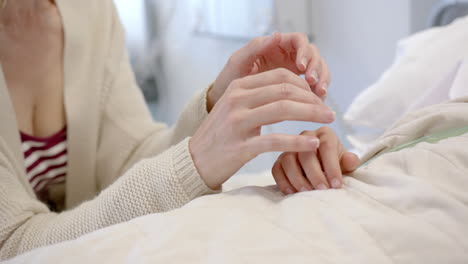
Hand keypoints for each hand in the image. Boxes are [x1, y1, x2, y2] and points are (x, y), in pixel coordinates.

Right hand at [190, 68, 334, 189]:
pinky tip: (313, 144)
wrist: (194, 160)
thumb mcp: (234, 107)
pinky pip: (276, 141)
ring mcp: (237, 122)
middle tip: (329, 111)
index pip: (280, 77)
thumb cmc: (221, 135)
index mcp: (238, 87)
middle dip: (313, 99)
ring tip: (328, 122)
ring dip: (311, 114)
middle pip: (285, 91)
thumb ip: (257, 96)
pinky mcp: (240, 146)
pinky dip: (298, 142)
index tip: (319, 98)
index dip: (304, 86)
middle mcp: (237, 99)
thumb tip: (290, 91)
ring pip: (283, 110)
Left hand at [207, 32, 329, 110]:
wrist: (226, 104)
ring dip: (322, 80)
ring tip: (320, 94)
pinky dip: (318, 93)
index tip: (301, 67)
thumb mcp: (237, 63)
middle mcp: (287, 57)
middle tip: (313, 82)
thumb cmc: (228, 80)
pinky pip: (313, 87)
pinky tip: (317, 102)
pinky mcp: (296, 88)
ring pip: (317, 70)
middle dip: (317, 67)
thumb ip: (254, 48)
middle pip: (313, 55)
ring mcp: (293, 72)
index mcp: (275, 46)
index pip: (298, 41)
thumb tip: (277, 34)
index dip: (304, 52)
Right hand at [272, 127, 359, 194]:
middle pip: (306, 154)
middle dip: (315, 174)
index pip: (327, 147)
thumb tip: (351, 160)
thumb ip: (349, 162)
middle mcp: (305, 137)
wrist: (323, 170)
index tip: (337, 185)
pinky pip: (277, 170)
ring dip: (298, 178)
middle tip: (323, 190)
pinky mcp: (279, 161)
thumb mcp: (346, 163)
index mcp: (325, 134)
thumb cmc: (335, 166)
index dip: (332, 166)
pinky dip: (283, 182)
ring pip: (288, 161)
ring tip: (307, 192)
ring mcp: (289, 148)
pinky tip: (292, 192)